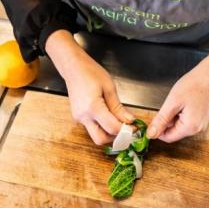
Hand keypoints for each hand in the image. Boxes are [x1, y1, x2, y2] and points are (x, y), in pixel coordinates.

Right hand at [46, 30, 134, 144]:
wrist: (73, 68)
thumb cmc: (91, 73)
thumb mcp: (109, 88)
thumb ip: (118, 107)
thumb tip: (129, 121)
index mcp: (93, 108)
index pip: (112, 128)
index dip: (126, 130)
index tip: (135, 126)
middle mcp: (83, 117)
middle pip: (101, 139)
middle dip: (115, 137)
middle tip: (126, 128)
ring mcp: (79, 118)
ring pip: (96, 135)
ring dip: (108, 132)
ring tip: (119, 119)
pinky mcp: (78, 117)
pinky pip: (92, 127)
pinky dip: (102, 125)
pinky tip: (109, 115)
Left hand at [147, 43, 208, 142]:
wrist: (207, 76)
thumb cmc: (192, 86)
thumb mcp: (172, 103)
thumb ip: (161, 120)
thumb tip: (151, 134)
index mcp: (190, 127)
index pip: (168, 138)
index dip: (158, 129)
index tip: (156, 117)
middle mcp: (197, 130)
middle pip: (174, 132)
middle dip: (168, 121)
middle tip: (171, 105)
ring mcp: (200, 126)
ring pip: (179, 127)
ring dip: (174, 117)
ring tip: (179, 103)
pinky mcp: (200, 120)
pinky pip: (185, 122)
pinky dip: (181, 115)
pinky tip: (184, 104)